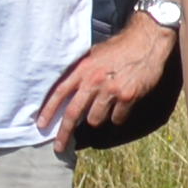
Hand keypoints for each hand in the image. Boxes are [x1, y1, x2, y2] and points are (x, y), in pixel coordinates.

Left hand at [33, 14, 171, 144]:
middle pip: (73, 113)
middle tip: (59, 146)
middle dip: (64, 133)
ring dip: (98, 118)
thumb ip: (82, 71)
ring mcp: (111, 90)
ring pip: (95, 120)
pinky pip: (117, 119)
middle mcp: (94, 81)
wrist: (146, 42)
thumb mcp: (94, 54)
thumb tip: (69, 89)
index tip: (41, 124)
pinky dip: (118, 116)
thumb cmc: (120, 47)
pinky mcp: (127, 97)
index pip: (60, 92)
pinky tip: (122, 104)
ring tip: (105, 106)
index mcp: (83, 69)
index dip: (48, 110)